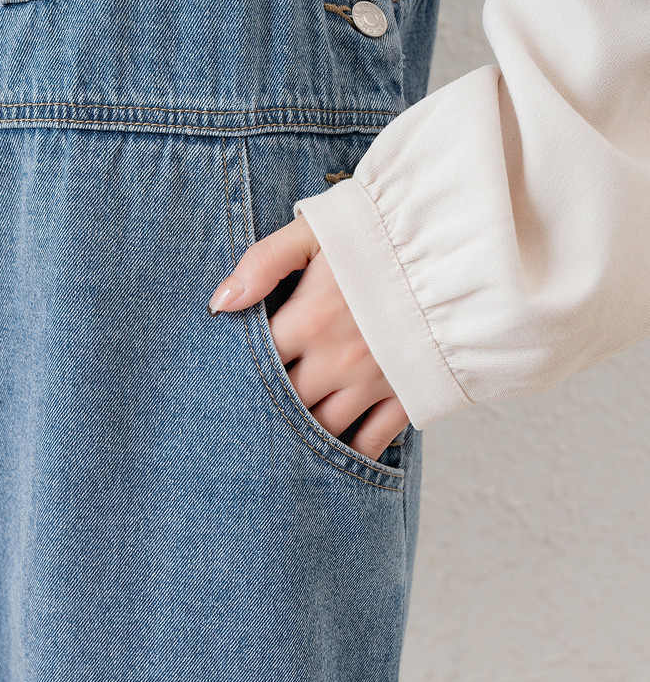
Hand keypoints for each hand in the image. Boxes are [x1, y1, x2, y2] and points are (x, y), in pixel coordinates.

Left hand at [207, 212, 408, 461]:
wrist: (462, 248)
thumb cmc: (385, 233)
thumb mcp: (318, 231)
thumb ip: (264, 262)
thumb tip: (220, 304)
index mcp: (311, 319)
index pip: (257, 361)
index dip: (238, 369)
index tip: (228, 375)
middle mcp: (338, 360)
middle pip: (285, 402)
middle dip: (267, 406)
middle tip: (250, 410)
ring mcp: (374, 382)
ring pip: (323, 428)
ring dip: (303, 432)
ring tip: (285, 434)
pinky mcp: (408, 394)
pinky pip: (373, 440)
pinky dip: (352, 451)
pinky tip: (335, 450)